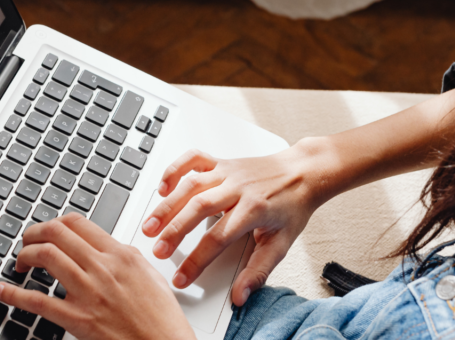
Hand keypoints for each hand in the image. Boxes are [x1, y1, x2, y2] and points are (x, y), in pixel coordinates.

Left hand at [0, 214, 195, 339]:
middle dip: (34, 233)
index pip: (77, 223)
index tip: (47, 230)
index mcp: (121, 255)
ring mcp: (89, 293)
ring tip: (20, 263)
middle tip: (26, 242)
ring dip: (25, 255)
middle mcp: (103, 268)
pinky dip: (14, 293)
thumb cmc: (162, 319)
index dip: (54, 223)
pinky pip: (38, 301)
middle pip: (56, 233)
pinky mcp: (78, 319)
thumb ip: (125, 257)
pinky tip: (3, 290)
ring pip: (45, 256)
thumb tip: (106, 247)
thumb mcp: (149, 276)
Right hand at [141, 148, 323, 305]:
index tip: (181, 277)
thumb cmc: (292, 206)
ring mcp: (227, 172)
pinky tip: (163, 187)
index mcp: (253, 209)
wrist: (304, 172)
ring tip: (150, 224)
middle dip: (174, 231)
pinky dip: (175, 169)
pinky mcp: (221, 161)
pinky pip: (193, 159)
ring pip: (190, 184)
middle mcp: (237, 188)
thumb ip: (258, 271)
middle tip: (157, 250)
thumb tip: (240, 296)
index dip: (196, 260)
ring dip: (167, 205)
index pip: (218, 239)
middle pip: (198, 208)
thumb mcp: (282, 243)